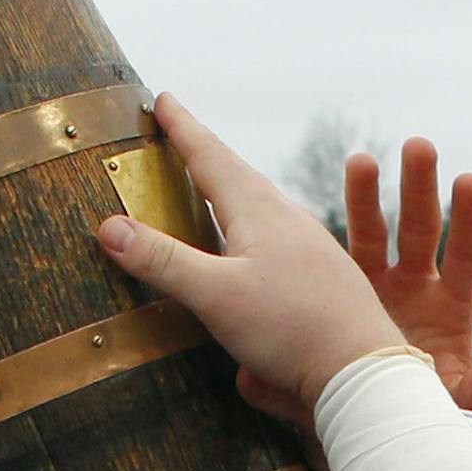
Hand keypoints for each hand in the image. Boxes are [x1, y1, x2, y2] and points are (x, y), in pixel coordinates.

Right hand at [97, 95, 403, 421]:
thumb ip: (163, 262)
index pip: (210, 157)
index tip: (162, 100)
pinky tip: (256, 251)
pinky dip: (254, 230)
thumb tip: (109, 227)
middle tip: (182, 135)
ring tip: (213, 189)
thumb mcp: (216, 297)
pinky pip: (280, 240)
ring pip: (263, 208)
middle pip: (238, 176)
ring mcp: (310, 248)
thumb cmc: (292, 331)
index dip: (182, 129)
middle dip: (206, 155)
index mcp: (260, 212)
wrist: (362, 370)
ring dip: (233, 193)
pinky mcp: (323, 278)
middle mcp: (289, 219)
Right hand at [344, 140, 471, 411]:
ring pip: (372, 235)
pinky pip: (334, 258)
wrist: (372, 427)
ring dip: (367, 196)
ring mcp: (375, 288)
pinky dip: (324, 234)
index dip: (468, 219)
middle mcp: (414, 288)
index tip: (469, 181)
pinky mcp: (339, 297)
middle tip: (418, 148)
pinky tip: (307, 211)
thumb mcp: (456, 404)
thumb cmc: (420, 414)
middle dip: (420, 189)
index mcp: (450, 308)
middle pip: (420, 230)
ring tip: (361, 162)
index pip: (466, 255)